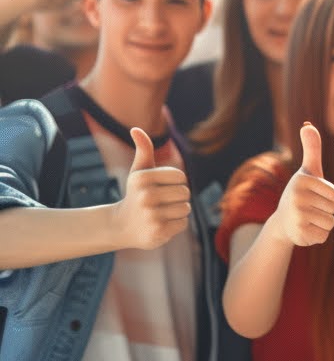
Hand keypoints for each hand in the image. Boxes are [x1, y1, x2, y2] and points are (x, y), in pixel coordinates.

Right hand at [113, 128, 191, 249]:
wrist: (121, 226)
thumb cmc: (136, 194)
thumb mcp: (139, 171)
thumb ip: (143, 149)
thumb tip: (136, 129)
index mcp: (142, 178)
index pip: (181, 176)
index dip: (175, 182)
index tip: (160, 188)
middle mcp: (145, 196)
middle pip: (185, 193)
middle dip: (177, 198)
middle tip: (160, 202)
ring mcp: (151, 215)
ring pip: (186, 209)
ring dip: (177, 211)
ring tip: (160, 213)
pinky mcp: (158, 232)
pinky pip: (183, 223)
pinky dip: (175, 225)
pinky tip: (160, 224)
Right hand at [267, 123, 333, 246]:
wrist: (282, 222)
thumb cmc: (301, 192)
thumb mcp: (308, 170)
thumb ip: (312, 148)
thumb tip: (307, 125)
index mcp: (301, 181)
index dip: (327, 197)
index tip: (312, 196)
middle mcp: (296, 197)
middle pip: (333, 209)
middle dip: (324, 211)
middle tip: (309, 209)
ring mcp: (296, 216)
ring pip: (330, 223)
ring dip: (322, 223)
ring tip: (307, 219)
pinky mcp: (298, 234)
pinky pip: (323, 236)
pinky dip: (317, 235)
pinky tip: (304, 230)